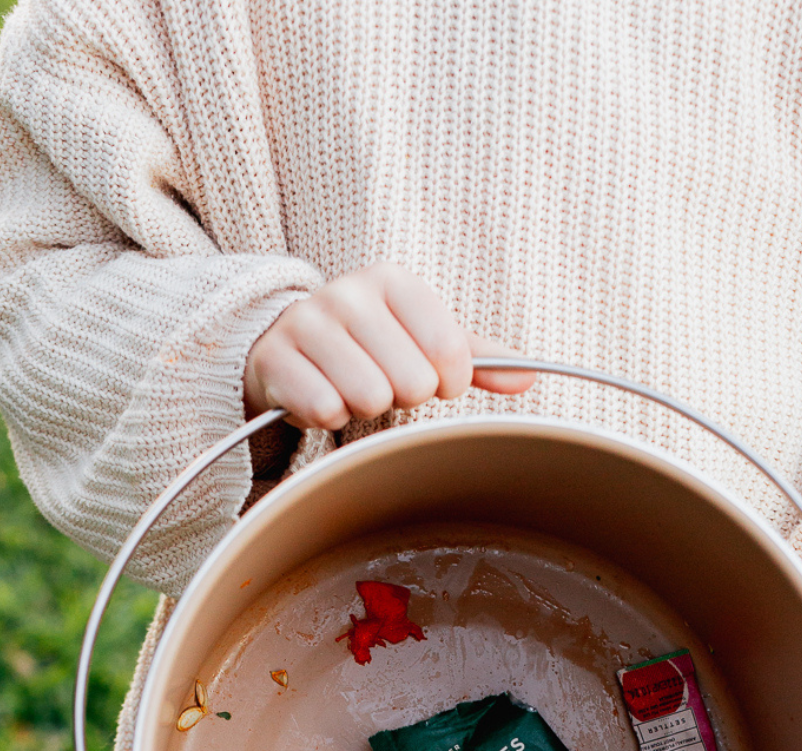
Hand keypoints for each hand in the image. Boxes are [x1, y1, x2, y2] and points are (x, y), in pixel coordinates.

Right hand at [243, 262, 534, 427]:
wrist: (284, 342)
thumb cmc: (368, 345)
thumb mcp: (421, 340)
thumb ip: (474, 358)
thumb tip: (528, 378)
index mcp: (393, 282)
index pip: (449, 350)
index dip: (448, 382)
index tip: (433, 380)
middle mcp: (348, 294)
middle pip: (411, 382)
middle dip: (401, 397)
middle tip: (382, 383)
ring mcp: (307, 322)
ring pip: (368, 397)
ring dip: (364, 408)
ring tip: (351, 389)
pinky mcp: (274, 358)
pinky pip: (324, 409)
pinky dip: (327, 417)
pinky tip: (321, 396)